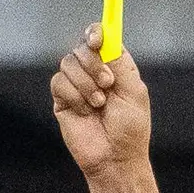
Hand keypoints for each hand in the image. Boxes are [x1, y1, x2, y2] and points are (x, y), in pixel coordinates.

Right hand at [47, 34, 156, 192]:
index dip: (96, 33)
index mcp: (114, 67)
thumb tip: (106, 41)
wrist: (115, 159)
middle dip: (93, 64)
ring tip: (99, 105)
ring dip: (85, 84)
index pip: (101, 38)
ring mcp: (77, 85)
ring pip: (68, 63)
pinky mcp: (62, 99)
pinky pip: (59, 83)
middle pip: (81, 47)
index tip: (97, 41)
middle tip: (107, 84)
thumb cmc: (130, 130)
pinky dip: (74, 96)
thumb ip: (120, 64)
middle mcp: (94, 72)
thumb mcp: (133, 92)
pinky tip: (85, 112)